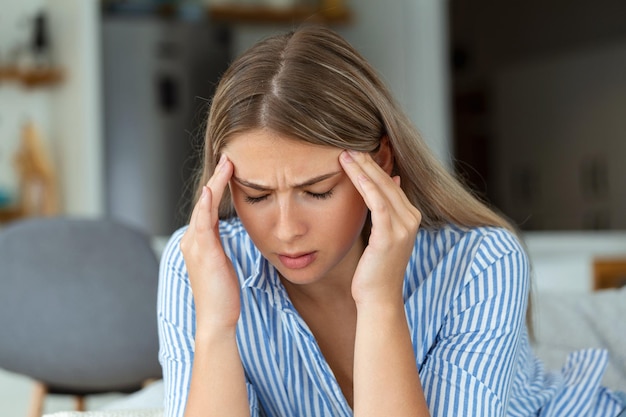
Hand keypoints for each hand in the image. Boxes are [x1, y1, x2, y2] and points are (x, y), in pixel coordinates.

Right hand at [180, 155, 239, 329]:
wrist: (217, 319)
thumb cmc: (222, 294)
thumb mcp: (222, 264)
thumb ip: (220, 246)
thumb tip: (227, 233)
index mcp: (198, 243)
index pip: (207, 208)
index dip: (217, 188)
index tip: (230, 169)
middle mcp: (192, 241)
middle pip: (203, 203)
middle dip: (216, 179)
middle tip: (228, 157)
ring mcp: (195, 247)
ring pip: (203, 208)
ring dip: (214, 184)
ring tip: (226, 164)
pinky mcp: (204, 254)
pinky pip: (203, 224)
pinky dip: (205, 206)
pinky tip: (210, 190)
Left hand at [339, 150, 421, 306]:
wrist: (379, 299)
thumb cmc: (374, 269)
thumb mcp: (383, 235)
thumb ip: (386, 209)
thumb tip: (391, 179)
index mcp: (409, 217)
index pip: (390, 183)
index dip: (373, 165)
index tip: (356, 150)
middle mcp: (411, 218)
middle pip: (387, 181)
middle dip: (367, 161)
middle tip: (348, 143)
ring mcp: (403, 227)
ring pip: (382, 188)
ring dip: (363, 168)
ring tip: (346, 152)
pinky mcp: (390, 236)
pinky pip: (378, 203)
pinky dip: (366, 185)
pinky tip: (353, 172)